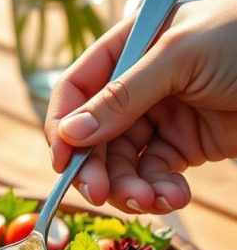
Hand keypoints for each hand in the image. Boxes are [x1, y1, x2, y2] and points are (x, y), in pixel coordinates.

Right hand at [45, 0, 236, 212]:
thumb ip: (124, 95)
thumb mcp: (179, 56)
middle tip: (103, 195)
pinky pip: (157, 175)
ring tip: (152, 201)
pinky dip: (161, 191)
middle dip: (98, 168)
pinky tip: (175, 196)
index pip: (77, 89)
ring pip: (125, 163)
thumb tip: (70, 135)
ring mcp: (161, 117)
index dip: (63, 126)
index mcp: (128, 47)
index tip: (63, 162)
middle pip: (95, 135)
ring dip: (131, 187)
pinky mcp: (185, 146)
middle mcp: (137, 84)